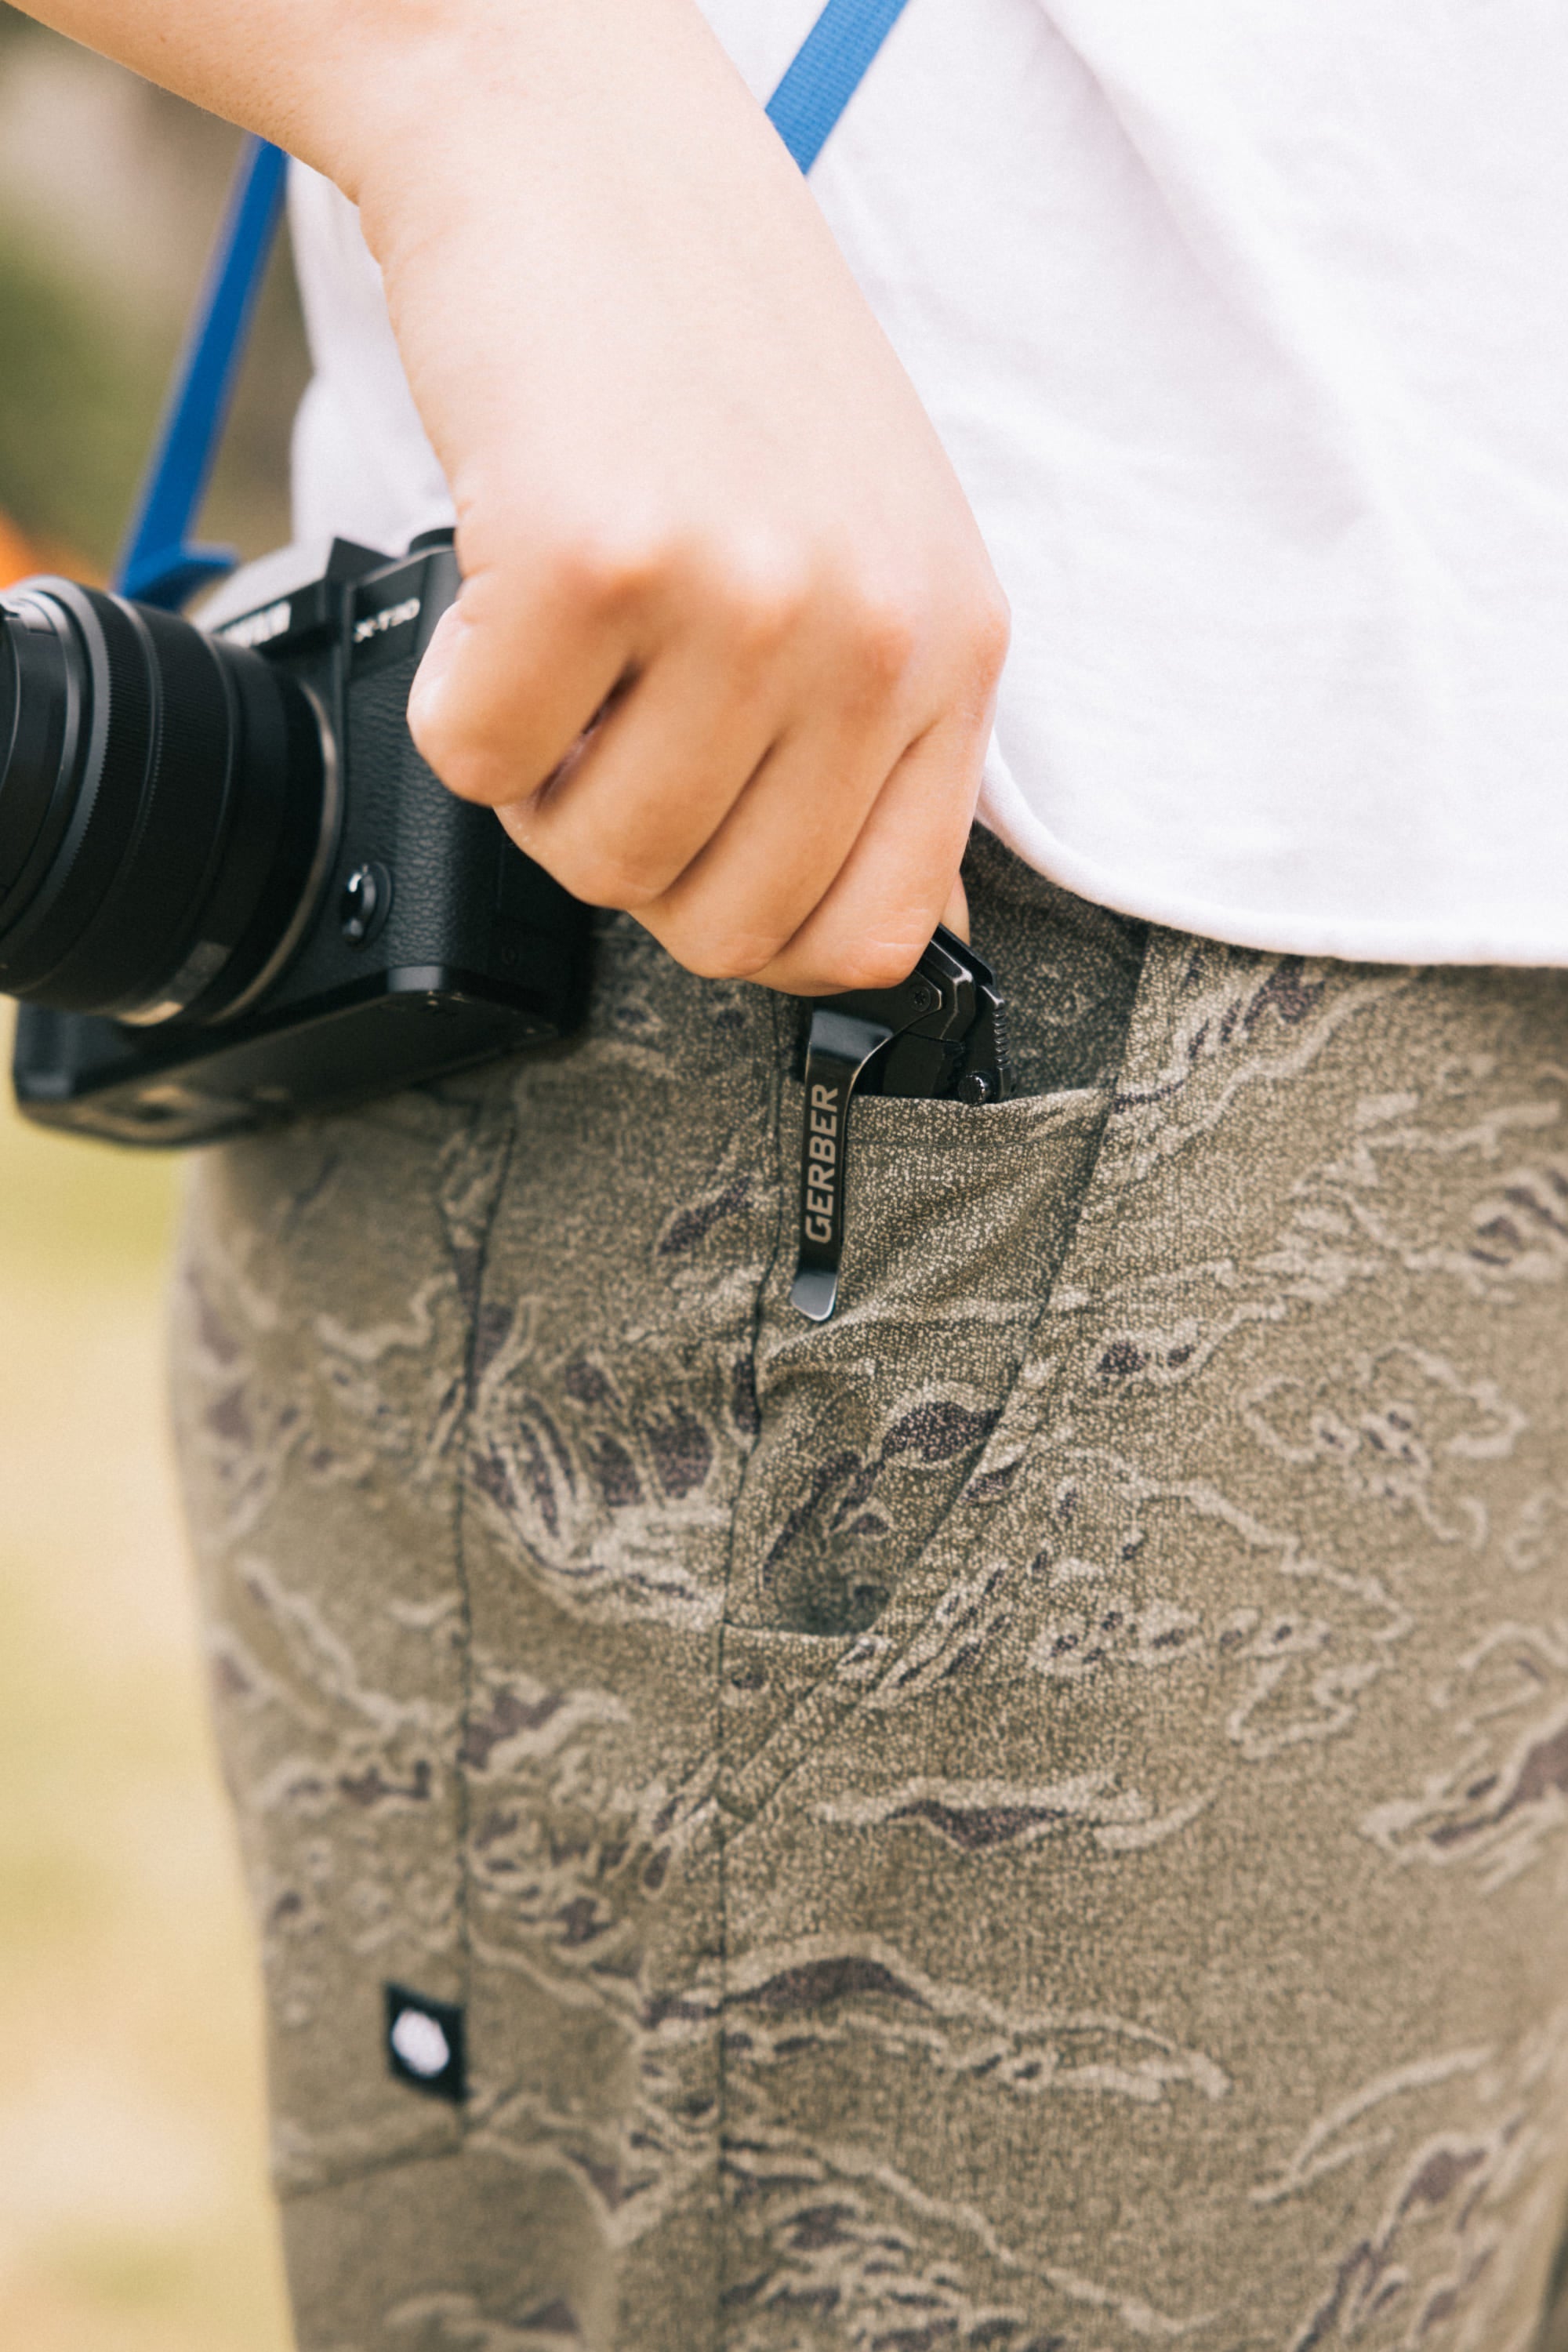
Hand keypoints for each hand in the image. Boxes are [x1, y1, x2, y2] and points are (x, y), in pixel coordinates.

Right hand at [14, 0, 1005, 991]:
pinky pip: (477, 765)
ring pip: (596, 861)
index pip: (880, 929)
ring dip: (540, 780)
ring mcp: (743, 597)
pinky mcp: (595, 560)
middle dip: (632, 854)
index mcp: (954, 645)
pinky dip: (454, 699)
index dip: (760, 932)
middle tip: (611, 723)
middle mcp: (871, 633)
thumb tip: (907, 938)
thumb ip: (888, 744)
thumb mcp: (871, 549)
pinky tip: (498, 584)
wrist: (577, 141)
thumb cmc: (709, 350)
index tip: (701, 863)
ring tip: (564, 641)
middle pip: (723, 926)